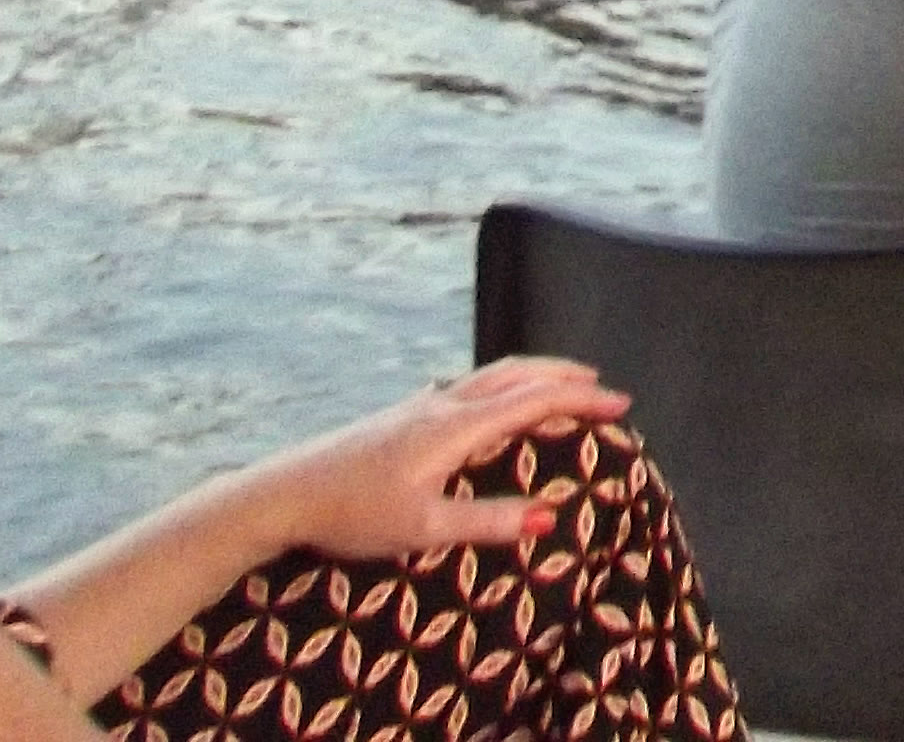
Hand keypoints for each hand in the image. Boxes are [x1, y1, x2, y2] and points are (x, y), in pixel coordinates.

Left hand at [251, 360, 627, 561]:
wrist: (281, 495)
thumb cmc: (351, 515)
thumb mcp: (423, 529)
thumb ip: (486, 521)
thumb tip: (549, 517)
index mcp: (455, 427)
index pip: (533, 400)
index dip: (581, 399)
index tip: (621, 404)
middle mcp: (441, 405)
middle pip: (515, 374)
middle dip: (563, 376)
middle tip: (600, 385)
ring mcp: (417, 405)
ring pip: (489, 376)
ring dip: (531, 376)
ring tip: (556, 386)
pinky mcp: (398, 416)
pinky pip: (465, 387)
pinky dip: (498, 386)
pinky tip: (488, 404)